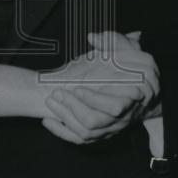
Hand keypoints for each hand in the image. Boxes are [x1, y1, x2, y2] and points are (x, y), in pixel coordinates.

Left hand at [41, 30, 159, 144]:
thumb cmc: (124, 67)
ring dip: (64, 116)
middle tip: (58, 92)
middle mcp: (119, 118)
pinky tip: (47, 120)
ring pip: (85, 132)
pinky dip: (60, 132)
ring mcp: (107, 129)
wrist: (129, 89)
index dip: (96, 100)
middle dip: (73, 107)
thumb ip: (113, 41)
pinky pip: (77, 140)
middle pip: (94, 122)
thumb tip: (93, 37)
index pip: (116, 107)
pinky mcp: (95, 135)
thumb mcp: (121, 51)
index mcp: (128, 99)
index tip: (78, 87)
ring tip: (51, 100)